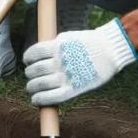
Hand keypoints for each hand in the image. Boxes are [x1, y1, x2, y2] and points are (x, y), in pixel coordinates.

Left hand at [23, 19, 137, 106]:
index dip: (27, 58)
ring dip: (31, 87)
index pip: (34, 53)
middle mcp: (59, 62)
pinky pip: (51, 97)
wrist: (110, 52)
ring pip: (39, 84)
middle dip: (29, 74)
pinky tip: (36, 100)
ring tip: (31, 88)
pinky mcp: (73, 90)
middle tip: (30, 75)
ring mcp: (65, 77)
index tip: (27, 61)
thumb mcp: (68, 38)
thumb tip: (38, 54)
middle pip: (35, 70)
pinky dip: (40, 100)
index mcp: (57, 47)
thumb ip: (53, 46)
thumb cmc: (90, 43)